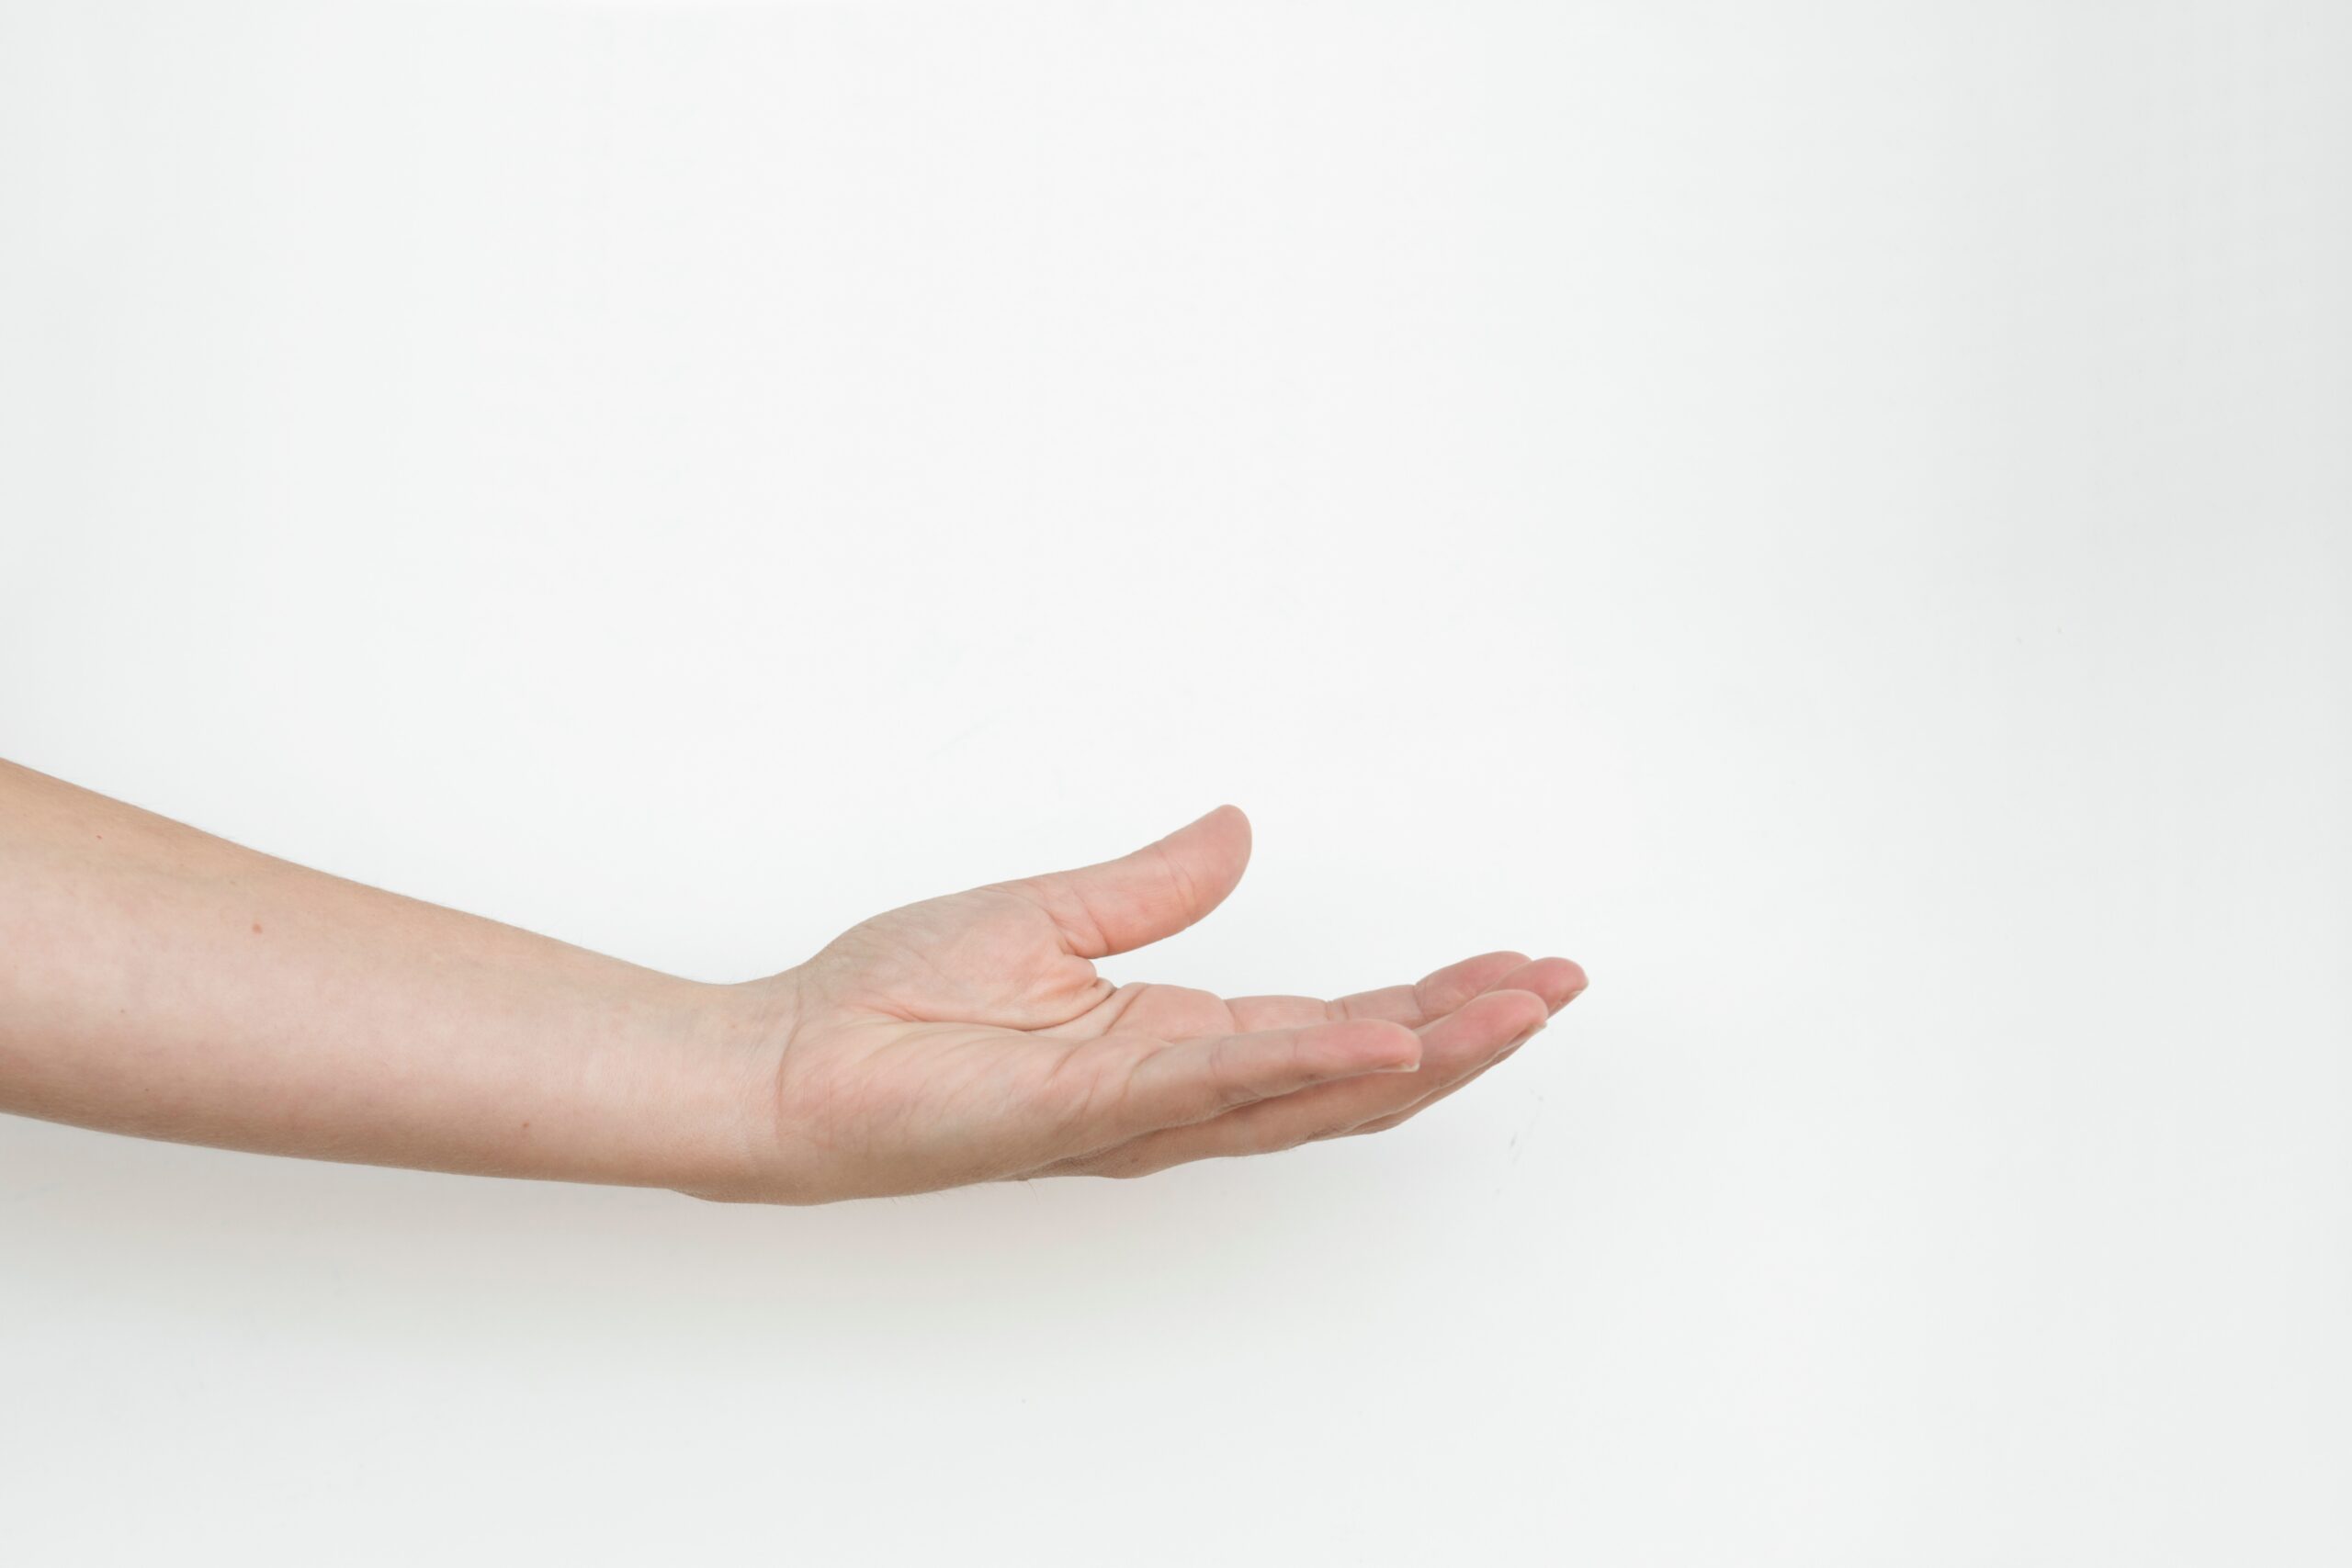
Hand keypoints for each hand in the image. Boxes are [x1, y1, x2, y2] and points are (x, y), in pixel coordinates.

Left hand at [698, 807, 1585, 1201]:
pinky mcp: (1088, 1107)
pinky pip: (1217, 1086)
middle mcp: (1175, 1091)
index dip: (1433, 1000)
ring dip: (1423, 1056)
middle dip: (1465, 1033)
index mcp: (1174, 1041)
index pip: (1334, 1027)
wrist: (789, 1063)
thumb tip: (1237, 828)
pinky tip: (1386, 1043)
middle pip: (1355, 1074)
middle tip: (1558, 986)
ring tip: (1518, 1009)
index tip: (1519, 964)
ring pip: (1313, 1094)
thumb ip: (1154, 885)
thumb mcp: (1049, 916)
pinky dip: (1307, 1067)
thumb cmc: (893, 1004)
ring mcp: (1140, 1110)